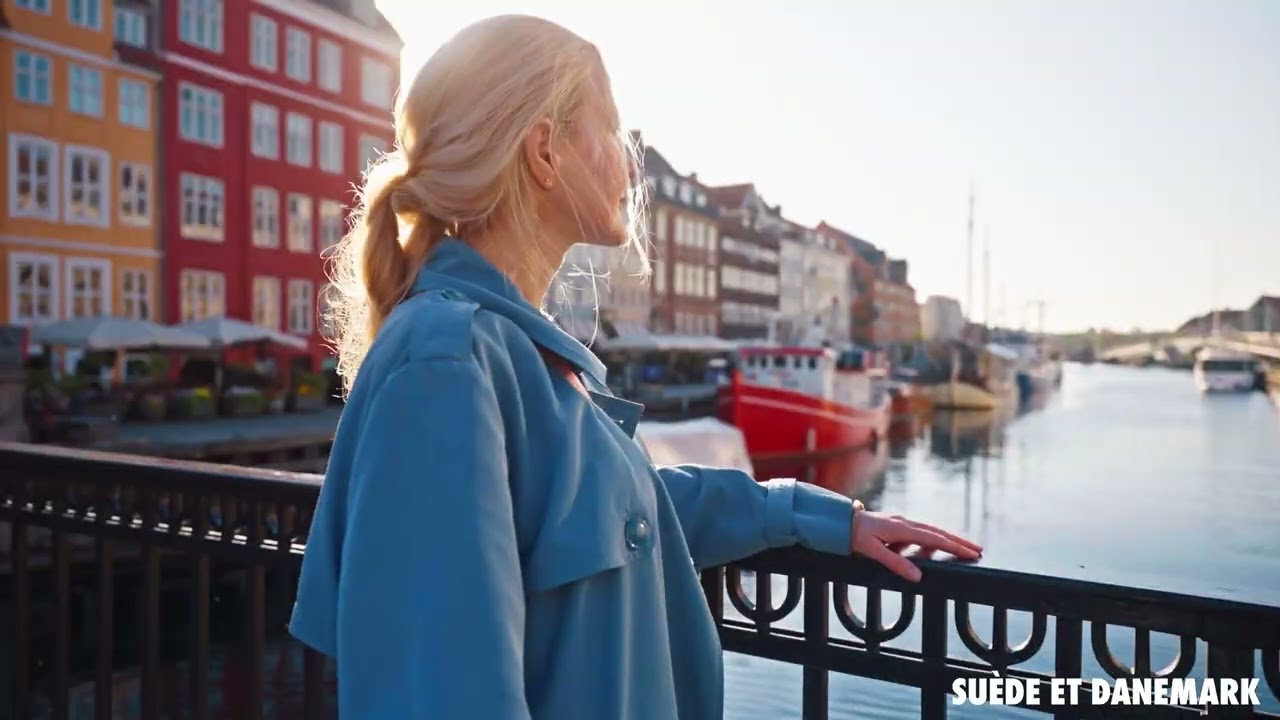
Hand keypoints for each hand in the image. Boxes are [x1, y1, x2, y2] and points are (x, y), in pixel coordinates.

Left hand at [850, 506, 982, 581]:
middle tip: (978, 550)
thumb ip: (895, 563)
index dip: (954, 546)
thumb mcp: (872, 551)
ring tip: (963, 550)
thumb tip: (917, 577)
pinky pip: (919, 534)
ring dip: (947, 540)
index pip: (934, 539)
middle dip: (959, 541)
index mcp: (902, 528)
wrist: (840, 520)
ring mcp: (901, 523)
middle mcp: (905, 523)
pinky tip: (932, 552)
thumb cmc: (854, 535)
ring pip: (930, 532)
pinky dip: (931, 541)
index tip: (972, 553)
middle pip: (938, 532)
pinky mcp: (897, 526)